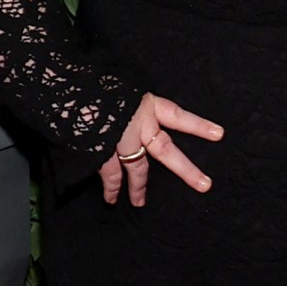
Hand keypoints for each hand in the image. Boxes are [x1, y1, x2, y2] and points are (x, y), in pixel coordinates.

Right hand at [99, 93, 224, 206]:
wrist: (66, 88)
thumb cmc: (94, 82)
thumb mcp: (121, 85)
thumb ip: (131, 100)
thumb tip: (130, 106)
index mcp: (145, 104)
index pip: (178, 115)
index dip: (198, 125)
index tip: (220, 135)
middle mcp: (137, 124)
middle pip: (166, 151)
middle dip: (186, 170)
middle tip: (205, 185)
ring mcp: (120, 140)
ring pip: (137, 168)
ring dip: (138, 188)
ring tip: (140, 203)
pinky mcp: (101, 151)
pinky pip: (109, 174)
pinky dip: (111, 187)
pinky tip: (112, 199)